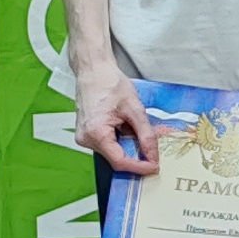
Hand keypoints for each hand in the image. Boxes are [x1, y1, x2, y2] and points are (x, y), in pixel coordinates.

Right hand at [74, 59, 161, 174]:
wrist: (93, 70)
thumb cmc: (108, 83)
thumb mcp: (134, 109)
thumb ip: (146, 135)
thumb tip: (153, 155)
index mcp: (95, 133)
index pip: (119, 161)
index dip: (139, 167)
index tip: (154, 166)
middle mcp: (85, 139)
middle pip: (116, 158)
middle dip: (136, 156)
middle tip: (152, 149)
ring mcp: (84, 137)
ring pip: (112, 152)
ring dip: (128, 146)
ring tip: (133, 126)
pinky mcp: (87, 134)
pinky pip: (107, 145)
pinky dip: (120, 140)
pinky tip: (124, 125)